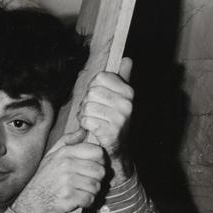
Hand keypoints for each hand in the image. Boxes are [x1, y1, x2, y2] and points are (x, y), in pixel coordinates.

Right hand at [12, 128, 105, 212]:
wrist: (31, 205)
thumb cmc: (43, 181)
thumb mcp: (51, 157)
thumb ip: (67, 142)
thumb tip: (83, 130)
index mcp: (64, 153)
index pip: (97, 152)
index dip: (99, 162)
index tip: (92, 169)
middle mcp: (66, 165)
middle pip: (100, 170)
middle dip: (96, 180)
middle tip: (85, 184)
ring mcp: (67, 181)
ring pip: (96, 185)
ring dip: (91, 192)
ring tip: (80, 192)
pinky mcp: (68, 197)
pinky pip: (90, 198)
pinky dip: (86, 202)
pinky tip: (77, 201)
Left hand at [78, 57, 133, 184]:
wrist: (117, 152)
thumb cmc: (113, 123)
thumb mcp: (119, 100)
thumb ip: (122, 79)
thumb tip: (128, 59)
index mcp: (128, 92)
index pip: (100, 78)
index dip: (93, 88)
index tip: (98, 99)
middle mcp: (127, 104)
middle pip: (91, 92)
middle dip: (86, 103)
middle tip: (92, 113)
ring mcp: (120, 118)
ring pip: (87, 107)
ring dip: (84, 116)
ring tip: (91, 122)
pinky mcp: (110, 132)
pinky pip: (86, 121)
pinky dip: (84, 126)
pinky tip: (90, 130)